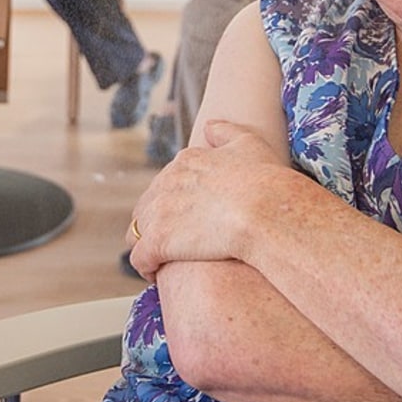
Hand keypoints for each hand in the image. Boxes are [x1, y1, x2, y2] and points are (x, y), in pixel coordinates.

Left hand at [124, 120, 283, 279]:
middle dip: (154, 224)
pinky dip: (145, 267)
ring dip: (145, 245)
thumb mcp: (248, 143)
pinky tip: (156, 276)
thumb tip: (209, 126)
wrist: (264, 210)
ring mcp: (160, 212)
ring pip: (137, 231)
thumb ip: (226, 132)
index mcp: (186, 162)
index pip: (166, 183)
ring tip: (159, 261)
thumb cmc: (265, 180)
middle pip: (147, 205)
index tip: (183, 218)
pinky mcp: (159, 241)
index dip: (172, 202)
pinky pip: (140, 258)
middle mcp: (167, 183)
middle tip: (169, 243)